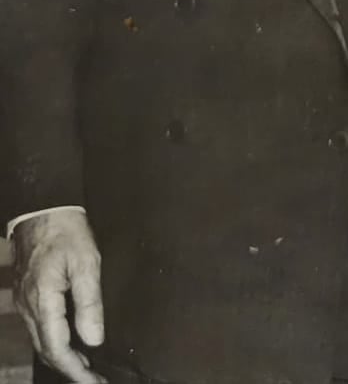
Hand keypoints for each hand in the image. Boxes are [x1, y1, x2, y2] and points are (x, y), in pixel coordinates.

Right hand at [12, 209, 105, 382]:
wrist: (43, 209)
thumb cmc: (67, 232)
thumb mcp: (87, 263)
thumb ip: (90, 303)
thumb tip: (95, 339)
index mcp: (43, 302)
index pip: (58, 350)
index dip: (76, 371)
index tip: (94, 383)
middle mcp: (29, 308)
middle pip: (47, 351)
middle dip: (70, 370)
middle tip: (95, 380)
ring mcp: (25, 303)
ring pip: (42, 342)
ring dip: (63, 358)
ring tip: (87, 368)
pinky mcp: (27, 295)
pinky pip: (39, 328)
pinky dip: (55, 342)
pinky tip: (72, 341)